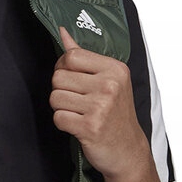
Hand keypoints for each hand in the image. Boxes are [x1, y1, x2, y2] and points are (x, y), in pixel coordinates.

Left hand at [50, 27, 149, 178]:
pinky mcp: (90, 127)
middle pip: (58, 77)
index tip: (71, 79)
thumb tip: (62, 32)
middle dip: (61, 90)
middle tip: (76, 101)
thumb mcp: (108, 80)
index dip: (63, 68)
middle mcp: (109, 85)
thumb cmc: (115, 114)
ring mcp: (100, 107)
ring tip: (78, 113)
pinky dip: (63, 123)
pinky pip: (58, 118)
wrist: (127, 149)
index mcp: (114, 69)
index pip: (71, 56)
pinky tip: (77, 125)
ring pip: (55, 98)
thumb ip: (83, 56)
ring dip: (61, 108)